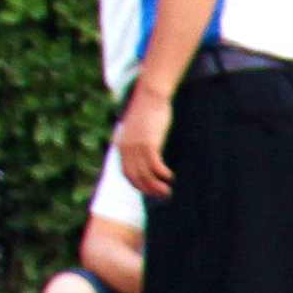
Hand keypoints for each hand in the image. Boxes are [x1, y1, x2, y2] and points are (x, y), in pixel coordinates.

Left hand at [112, 82, 175, 203]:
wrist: (149, 96)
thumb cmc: (147, 113)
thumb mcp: (137, 130)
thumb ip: (137, 143)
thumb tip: (145, 155)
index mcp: (121, 146)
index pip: (126, 173)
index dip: (137, 185)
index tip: (149, 191)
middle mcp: (126, 148)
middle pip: (136, 177)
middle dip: (149, 190)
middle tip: (163, 195)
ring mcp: (136, 146)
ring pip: (145, 174)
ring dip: (157, 186)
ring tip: (168, 191)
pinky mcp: (148, 142)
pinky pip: (154, 165)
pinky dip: (162, 174)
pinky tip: (170, 177)